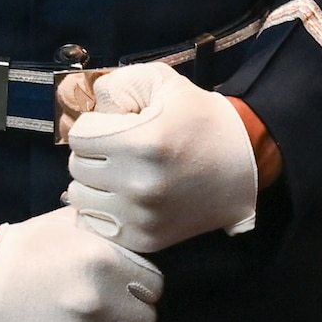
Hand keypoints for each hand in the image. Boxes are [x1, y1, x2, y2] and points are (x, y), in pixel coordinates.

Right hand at [0, 206, 161, 321]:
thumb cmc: (25, 248)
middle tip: (105, 314)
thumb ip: (106, 224)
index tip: (123, 292)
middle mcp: (98, 299)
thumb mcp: (67, 222)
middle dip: (127, 318)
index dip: (139, 290)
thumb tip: (132, 225)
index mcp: (105, 260)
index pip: (154, 288)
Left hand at [65, 62, 258, 253]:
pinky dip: (103, 209)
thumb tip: (89, 107)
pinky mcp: (146, 239)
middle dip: (92, 153)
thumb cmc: (199, 118)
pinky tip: (123, 195)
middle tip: (116, 149)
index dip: (94, 126)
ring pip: (82, 198)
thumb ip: (117, 84)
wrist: (243, 162)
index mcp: (142, 143)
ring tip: (119, 172)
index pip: (79, 137)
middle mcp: (139, 185)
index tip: (113, 126)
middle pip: (78, 168)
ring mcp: (142, 217)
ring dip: (94, 183)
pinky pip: (97, 224)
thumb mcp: (162, 82)